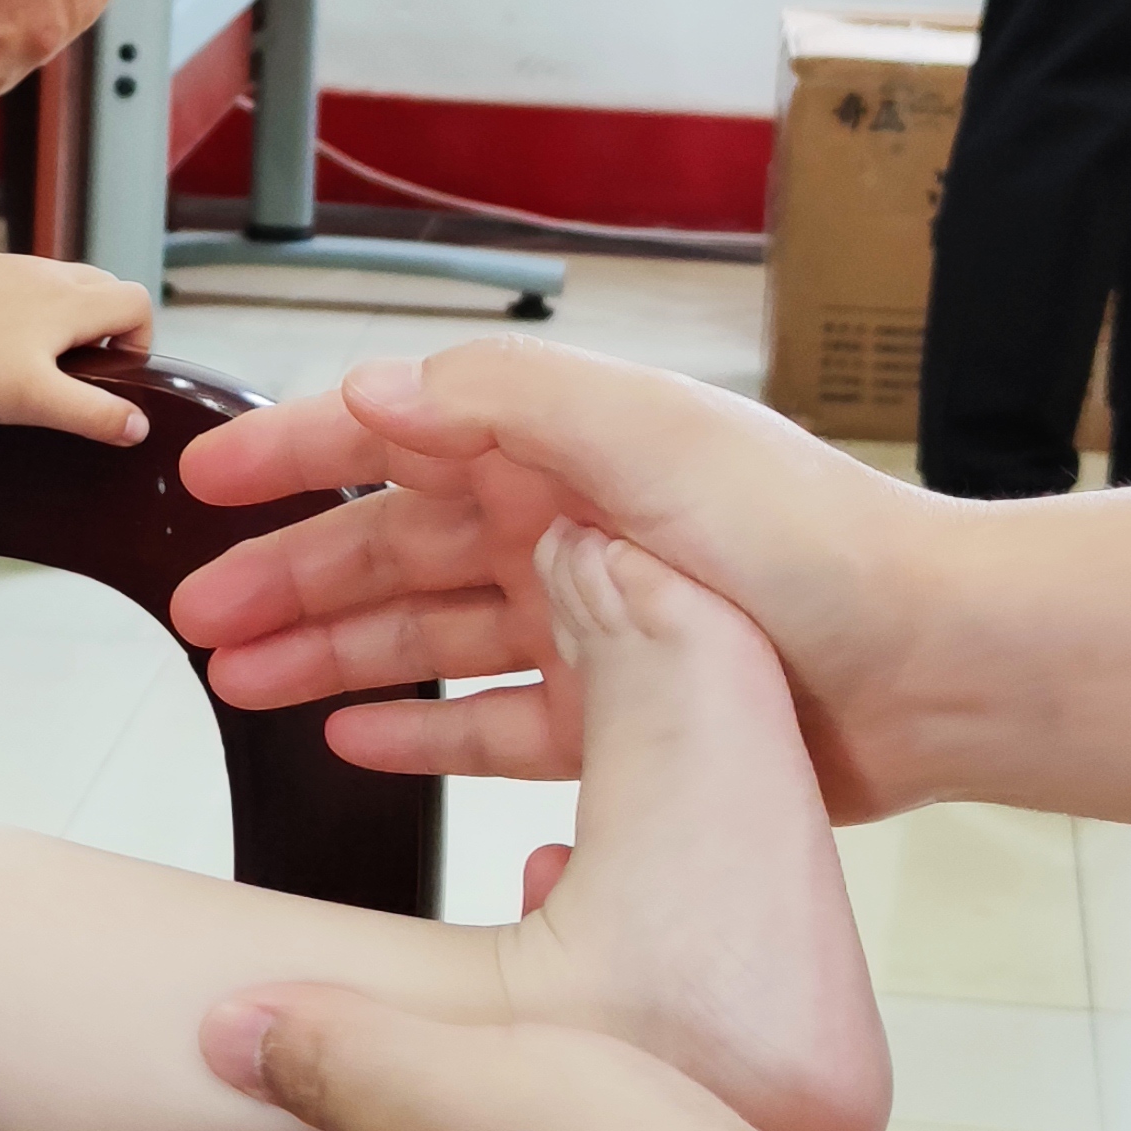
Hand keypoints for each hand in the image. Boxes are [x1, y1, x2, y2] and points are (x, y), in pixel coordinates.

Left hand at [0, 253, 158, 441]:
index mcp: (70, 300)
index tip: (110, 376)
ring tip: (27, 359)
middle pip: (103, 286)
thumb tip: (138, 424)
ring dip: (61, 316)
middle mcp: (45, 271)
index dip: (138, 340)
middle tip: (73, 372)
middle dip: (104, 327)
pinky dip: (18, 307)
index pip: (137, 302)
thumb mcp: (34, 401)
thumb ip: (94, 414)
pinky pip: (14, 281)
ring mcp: (5, 264)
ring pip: (58, 282)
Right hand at [169, 344, 935, 805]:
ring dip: (331, 657)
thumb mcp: (642, 434)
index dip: (290, 454)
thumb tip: (375, 393)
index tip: (201, 483)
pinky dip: (420, 728)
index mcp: (565, 446)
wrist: (932, 663)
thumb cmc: (811, 542)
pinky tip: (353, 738)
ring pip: (427, 636)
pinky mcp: (622, 716)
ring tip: (242, 687)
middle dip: (287, 579)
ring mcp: (594, 622)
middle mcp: (571, 525)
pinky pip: (492, 723)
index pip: (394, 435)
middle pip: (393, 546)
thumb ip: (500, 403)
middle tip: (197, 620)